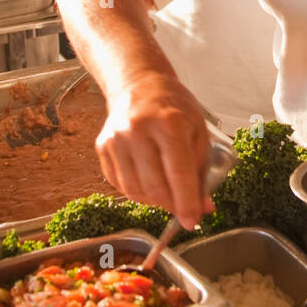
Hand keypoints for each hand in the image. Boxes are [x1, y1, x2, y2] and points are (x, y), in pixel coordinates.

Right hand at [94, 71, 212, 228]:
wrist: (138, 84)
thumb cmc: (173, 106)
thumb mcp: (198, 130)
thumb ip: (201, 170)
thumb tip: (203, 207)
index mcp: (168, 122)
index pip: (178, 172)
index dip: (186, 202)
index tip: (191, 222)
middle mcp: (138, 130)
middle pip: (154, 186)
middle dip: (171, 205)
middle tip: (182, 209)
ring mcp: (116, 139)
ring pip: (134, 190)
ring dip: (154, 201)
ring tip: (167, 193)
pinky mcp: (103, 146)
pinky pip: (120, 184)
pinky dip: (137, 192)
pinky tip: (149, 182)